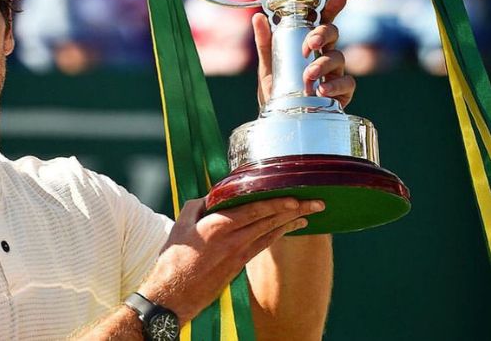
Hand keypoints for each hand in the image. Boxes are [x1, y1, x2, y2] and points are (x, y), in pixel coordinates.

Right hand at [137, 197, 324, 325]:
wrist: (174, 293)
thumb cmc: (175, 258)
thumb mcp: (181, 223)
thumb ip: (199, 205)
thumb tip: (214, 196)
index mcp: (218, 226)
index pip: (254, 210)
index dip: (276, 203)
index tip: (295, 197)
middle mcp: (234, 240)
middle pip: (270, 220)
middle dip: (295, 210)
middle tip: (317, 203)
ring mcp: (239, 254)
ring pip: (271, 233)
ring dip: (292, 222)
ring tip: (309, 214)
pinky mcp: (240, 264)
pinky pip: (264, 244)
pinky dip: (279, 234)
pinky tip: (290, 228)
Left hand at [253, 0, 354, 107]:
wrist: (278, 122)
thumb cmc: (276, 92)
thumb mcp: (267, 67)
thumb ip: (265, 44)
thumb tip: (258, 16)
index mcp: (310, 46)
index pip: (322, 22)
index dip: (332, 9)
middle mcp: (325, 56)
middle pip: (333, 35)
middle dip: (323, 34)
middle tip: (310, 44)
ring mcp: (334, 74)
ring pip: (338, 58)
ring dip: (323, 63)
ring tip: (308, 74)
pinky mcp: (341, 94)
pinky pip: (346, 84)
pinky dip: (334, 85)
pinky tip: (322, 90)